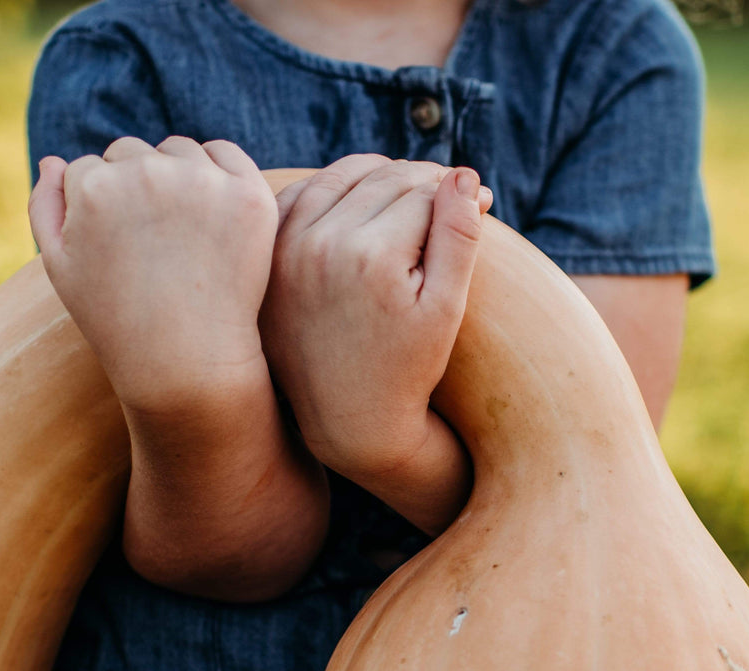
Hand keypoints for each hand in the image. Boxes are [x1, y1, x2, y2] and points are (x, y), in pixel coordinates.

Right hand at [29, 137, 278, 410]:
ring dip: (175, 176)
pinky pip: (226, 155)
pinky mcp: (247, 194)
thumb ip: (45, 208)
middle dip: (133, 188)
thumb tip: (53, 160)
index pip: (86, 170)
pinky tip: (211, 216)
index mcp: (94, 186)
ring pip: (177, 151)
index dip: (97, 211)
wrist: (187, 364)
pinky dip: (218, 174)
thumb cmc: (117, 322)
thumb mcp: (61, 270)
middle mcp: (148, 173)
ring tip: (178, 236)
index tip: (115, 247)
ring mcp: (203, 181)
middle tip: (149, 245)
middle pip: (130, 153)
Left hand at [259, 154, 491, 481]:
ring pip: (342, 176)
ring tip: (408, 195)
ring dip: (379, 175)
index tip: (479, 202)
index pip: (426, 192)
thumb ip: (458, 238)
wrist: (346, 418)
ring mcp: (287, 249)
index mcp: (372, 257)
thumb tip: (462, 173)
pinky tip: (359, 205)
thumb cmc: (407, 368)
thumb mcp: (445, 309)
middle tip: (447, 195)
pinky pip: (301, 195)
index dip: (457, 195)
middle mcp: (322, 245)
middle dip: (423, 182)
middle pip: (385, 178)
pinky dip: (331, 188)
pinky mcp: (269, 258)